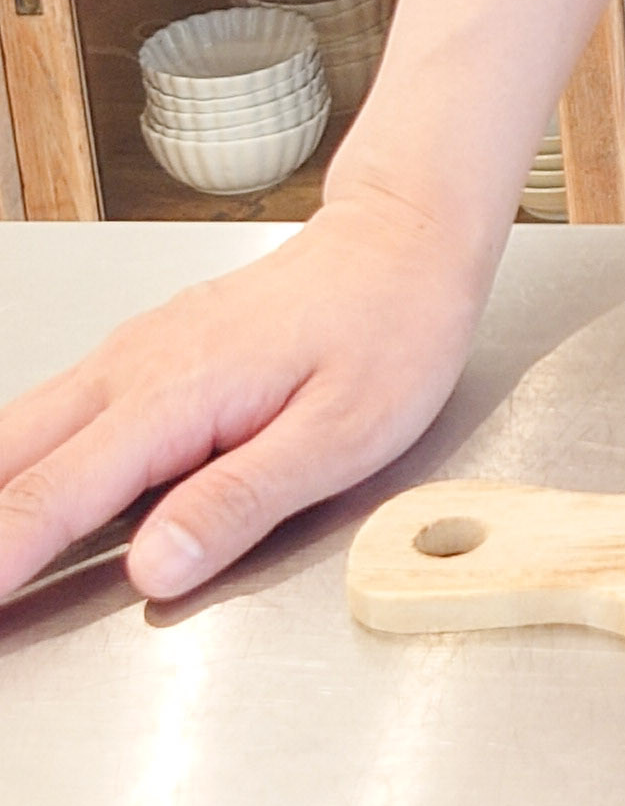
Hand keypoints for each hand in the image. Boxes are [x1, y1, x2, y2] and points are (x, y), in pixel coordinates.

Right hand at [0, 172, 492, 602]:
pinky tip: (14, 495)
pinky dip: (14, 462)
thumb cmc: (391, 328)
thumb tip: (151, 570)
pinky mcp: (146, 354)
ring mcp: (133, 354)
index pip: (52, 495)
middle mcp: (134, 368)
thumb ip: (240, 502)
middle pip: (8, 460)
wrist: (404, 235)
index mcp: (175, 396)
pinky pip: (53, 411)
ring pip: (19, 430)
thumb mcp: (343, 432)